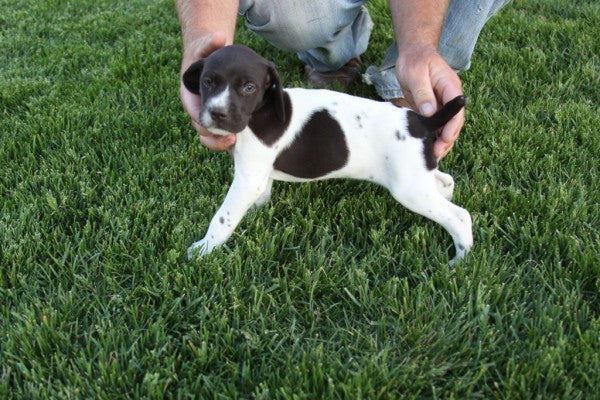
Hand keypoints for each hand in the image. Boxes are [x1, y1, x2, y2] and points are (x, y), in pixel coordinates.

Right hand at [180, 32, 235, 151]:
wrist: (206, 57)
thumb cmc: (204, 52)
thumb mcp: (205, 46)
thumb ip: (210, 42)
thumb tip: (220, 36)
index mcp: (190, 94)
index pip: (194, 112)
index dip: (204, 122)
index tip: (217, 127)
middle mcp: (196, 106)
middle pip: (201, 128)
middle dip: (214, 137)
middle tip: (230, 140)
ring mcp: (205, 113)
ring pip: (209, 134)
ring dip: (219, 141)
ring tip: (233, 142)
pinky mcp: (215, 117)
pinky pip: (217, 133)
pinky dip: (223, 138)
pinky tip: (235, 139)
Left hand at [396, 45, 463, 158]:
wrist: (413, 53)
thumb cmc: (415, 60)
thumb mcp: (416, 74)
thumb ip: (423, 93)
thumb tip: (430, 112)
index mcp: (451, 88)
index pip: (456, 112)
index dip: (451, 129)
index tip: (443, 142)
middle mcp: (450, 97)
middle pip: (454, 123)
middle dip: (447, 140)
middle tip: (435, 155)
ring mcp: (443, 103)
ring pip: (446, 126)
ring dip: (440, 141)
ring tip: (431, 156)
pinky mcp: (434, 108)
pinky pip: (436, 124)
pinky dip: (433, 136)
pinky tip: (425, 147)